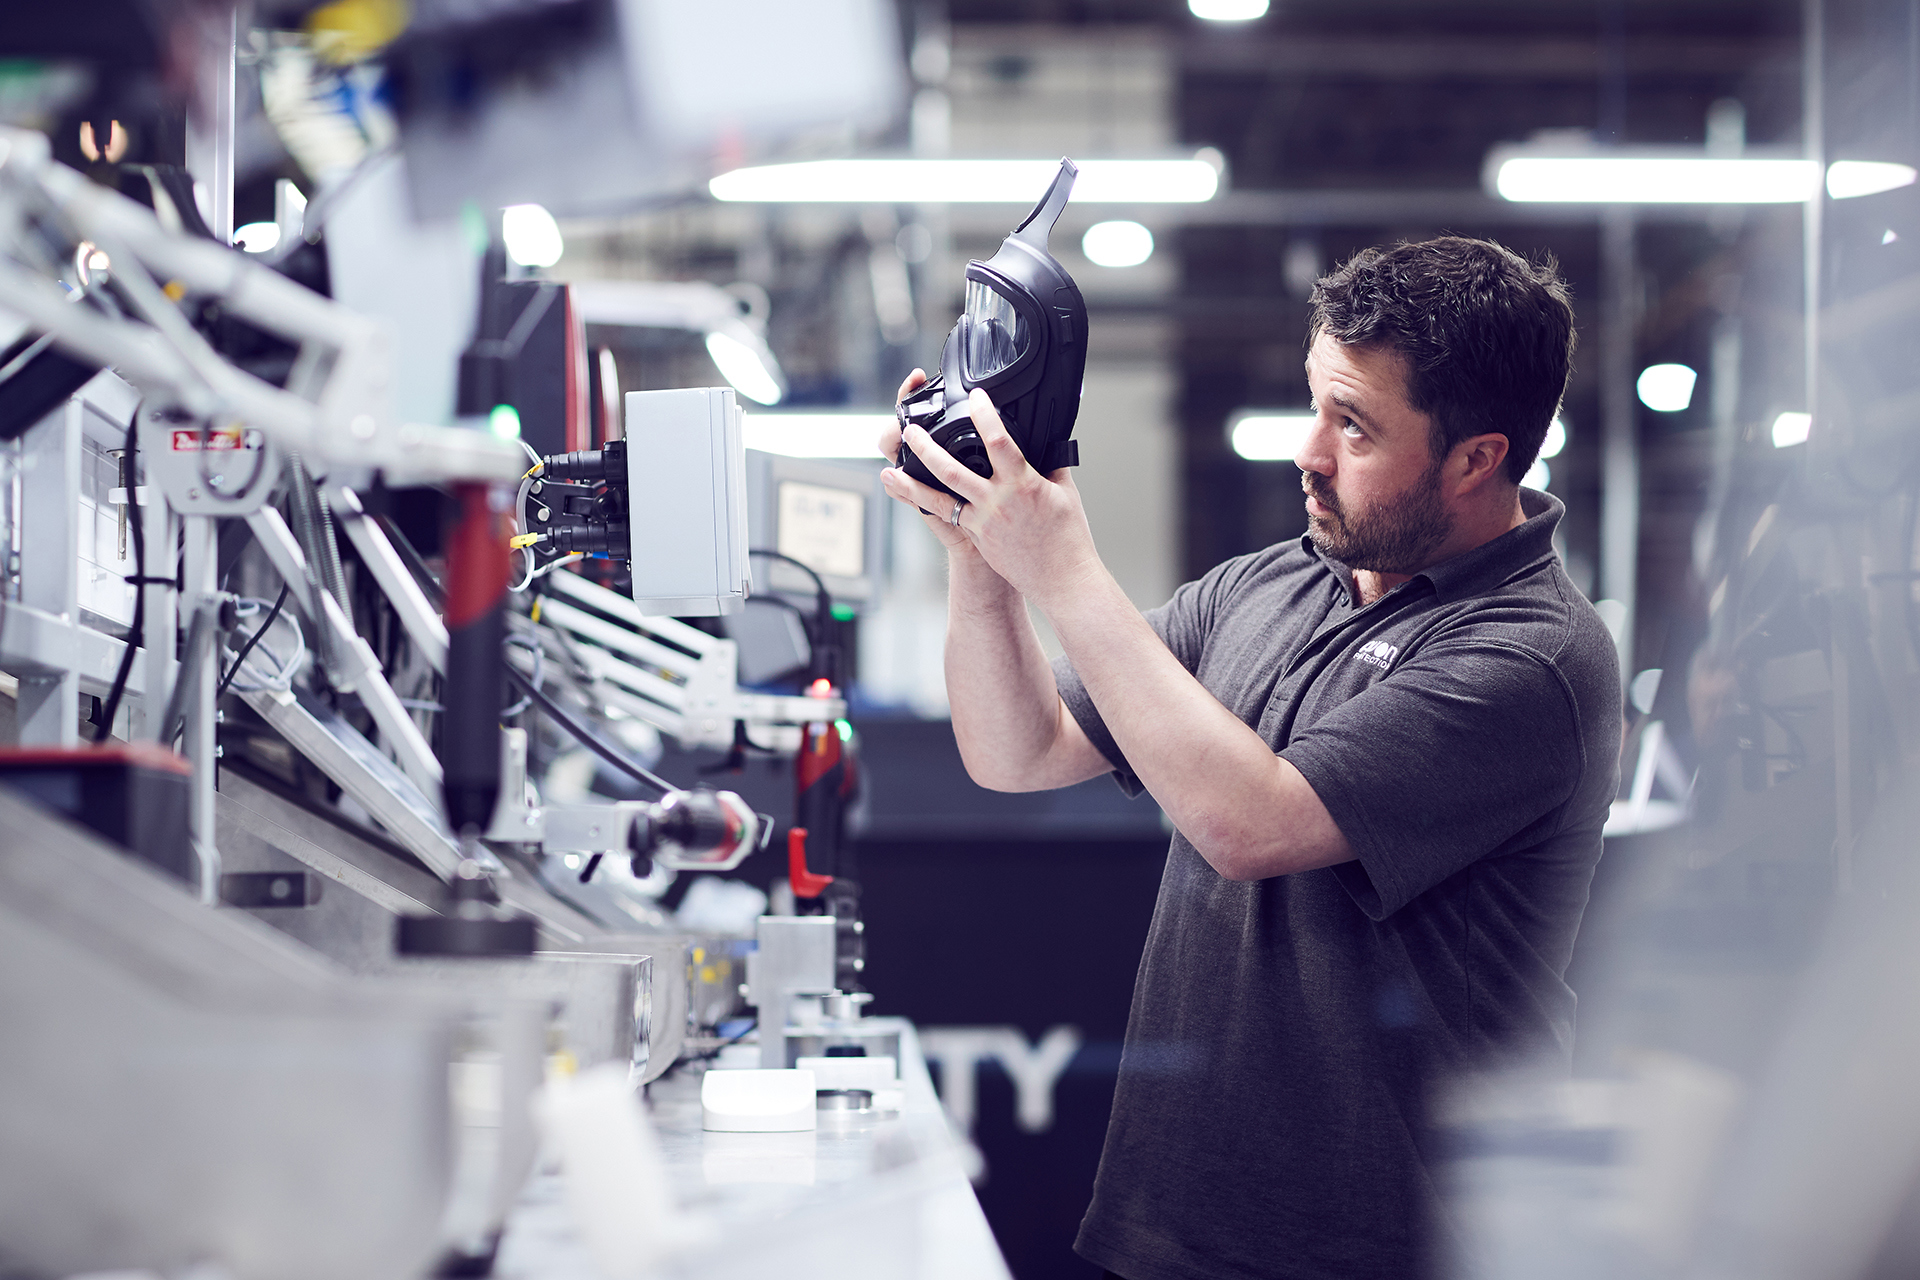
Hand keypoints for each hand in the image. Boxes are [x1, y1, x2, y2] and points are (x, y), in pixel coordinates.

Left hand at [880, 386, 1101, 608]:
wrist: (1062, 579)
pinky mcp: (978, 537)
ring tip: (891, 469)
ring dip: (912, 482)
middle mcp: (997, 502)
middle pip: (952, 470)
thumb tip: (1046, 441)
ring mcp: (984, 522)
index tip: (976, 396)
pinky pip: (948, 517)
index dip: (985, 414)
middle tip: (909, 430)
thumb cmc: (1067, 538)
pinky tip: (910, 496)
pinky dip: (927, 505)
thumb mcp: (1064, 492)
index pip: (999, 440)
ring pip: (939, 499)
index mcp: (1023, 484)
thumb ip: (1051, 463)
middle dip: (926, 447)